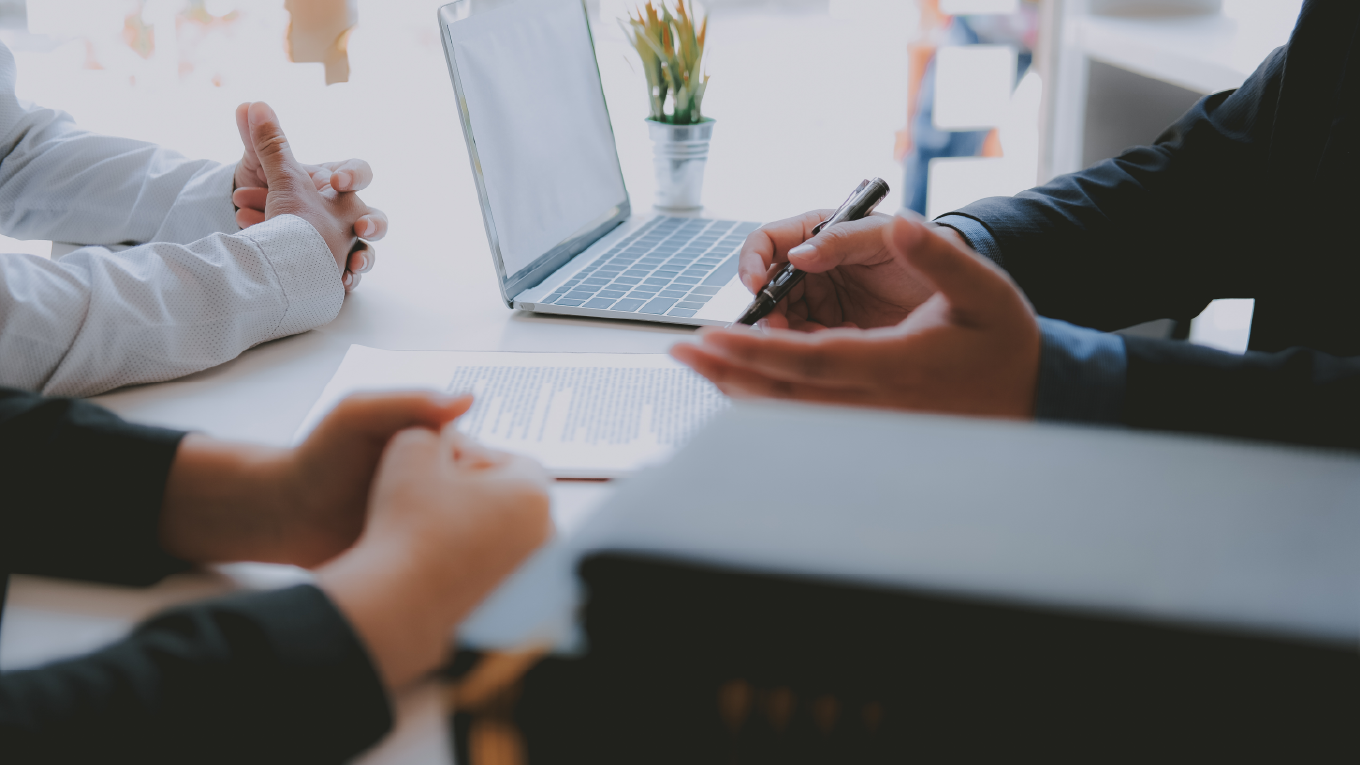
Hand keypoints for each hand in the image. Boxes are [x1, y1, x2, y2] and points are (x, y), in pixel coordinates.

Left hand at [160, 392, 473, 567]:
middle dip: (489, 518)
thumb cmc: (318, 457)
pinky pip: (452, 564)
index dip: (490, 478)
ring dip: (476, 547)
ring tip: (457, 557)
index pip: (490, 462)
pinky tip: (448, 576)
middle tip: (470, 534)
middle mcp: (446, 487)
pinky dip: (455, 569)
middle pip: (490, 503)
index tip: (478, 494)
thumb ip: (408, 402)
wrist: (284, 518)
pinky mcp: (423, 557)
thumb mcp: (358, 416)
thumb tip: (470, 399)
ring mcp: (436, 524)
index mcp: (439, 449)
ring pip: (477, 537)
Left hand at [232, 101, 387, 291]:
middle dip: (374, 224)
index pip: (359, 172)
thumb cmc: (269, 197)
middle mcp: (346, 215)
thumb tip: (248, 104)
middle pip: (377, 219)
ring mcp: (344, 244)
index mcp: (335, 185)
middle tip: (361, 227)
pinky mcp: (335, 270)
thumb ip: (263, 140)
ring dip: (364, 259)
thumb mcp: (264, 170)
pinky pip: (350, 278)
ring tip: (352, 267)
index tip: (335, 182)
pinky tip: (340, 284)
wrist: (257, 231)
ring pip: (368, 253)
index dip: (354, 175)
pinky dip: (347, 280)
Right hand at [317, 427, 551, 689]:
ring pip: (505, 531)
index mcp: (533, 493)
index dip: (471, 459)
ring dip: (475, 523)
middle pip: (513, 496)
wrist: (398, 602)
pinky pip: (496, 564)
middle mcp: (545, 534)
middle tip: (436, 496)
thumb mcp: (410, 450)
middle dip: (478, 491)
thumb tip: (442, 434)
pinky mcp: (514, 600)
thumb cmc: (407, 526)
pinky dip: (473, 557)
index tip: (441, 471)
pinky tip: (438, 557)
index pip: (511, 460)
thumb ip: (431, 429)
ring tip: (433, 526)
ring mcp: (532, 572)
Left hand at [673, 210, 1041, 417]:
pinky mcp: (868, 425)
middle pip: (784, 396)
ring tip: (698, 364)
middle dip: (726, 372)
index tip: (710, 334)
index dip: (753, 350)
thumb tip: (898, 223)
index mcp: (895, 367)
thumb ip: (937, 255)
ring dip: (738, 388)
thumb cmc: (1006, 339)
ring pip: (789, 413)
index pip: (807, 360)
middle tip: (679, 352)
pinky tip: (739, 381)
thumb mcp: (983, 286)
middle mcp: (875, 404)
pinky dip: (765, 399)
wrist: (1035, 394)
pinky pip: (804, 417)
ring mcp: (869, 422)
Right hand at [737, 209, 936, 330]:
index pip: (767, 243)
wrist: (962, 287)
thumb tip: (798, 254)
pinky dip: (818, 349)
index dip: (753, 262)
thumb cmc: (928, 248)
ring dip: (791, 334)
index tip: (755, 285)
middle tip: (779, 328)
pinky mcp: (834, 331)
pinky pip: (809, 345)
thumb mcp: (885, 238)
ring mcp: (821, 301)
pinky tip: (845, 346)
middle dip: (768, 309)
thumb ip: (843, 241)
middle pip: (767, 289)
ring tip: (825, 338)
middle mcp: (813, 268)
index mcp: (818, 234)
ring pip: (783, 321)